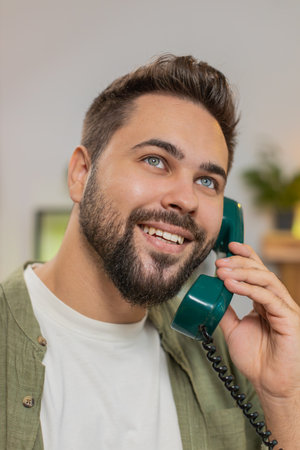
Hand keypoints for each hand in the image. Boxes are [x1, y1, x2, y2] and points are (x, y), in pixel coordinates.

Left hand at [215, 241, 299, 399]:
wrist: (270, 384)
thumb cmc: (257, 360)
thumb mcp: (234, 330)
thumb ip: (225, 312)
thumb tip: (211, 296)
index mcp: (265, 302)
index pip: (258, 272)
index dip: (245, 256)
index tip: (228, 246)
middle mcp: (277, 301)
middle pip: (261, 272)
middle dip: (239, 263)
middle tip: (219, 262)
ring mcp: (284, 309)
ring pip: (267, 280)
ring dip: (243, 273)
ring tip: (223, 271)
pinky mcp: (289, 318)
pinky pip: (268, 297)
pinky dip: (249, 289)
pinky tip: (232, 285)